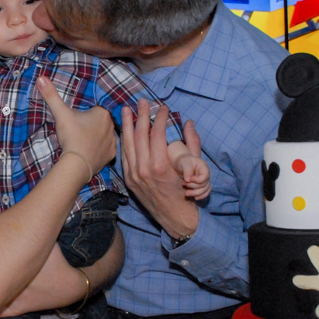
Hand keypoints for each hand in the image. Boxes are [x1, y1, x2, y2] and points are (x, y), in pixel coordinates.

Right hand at [37, 76, 115, 178]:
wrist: (77, 164)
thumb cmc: (71, 136)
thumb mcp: (61, 114)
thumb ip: (51, 96)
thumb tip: (41, 78)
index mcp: (103, 113)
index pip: (98, 108)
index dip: (89, 112)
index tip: (80, 116)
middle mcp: (112, 126)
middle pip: (103, 121)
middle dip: (94, 123)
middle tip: (81, 127)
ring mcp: (113, 141)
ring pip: (106, 134)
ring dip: (99, 135)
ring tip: (86, 138)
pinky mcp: (111, 155)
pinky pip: (108, 148)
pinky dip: (101, 148)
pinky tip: (92, 149)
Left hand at [121, 99, 197, 238]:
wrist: (174, 217)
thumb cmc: (186, 192)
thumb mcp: (194, 168)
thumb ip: (193, 144)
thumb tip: (189, 123)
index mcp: (159, 165)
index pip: (156, 134)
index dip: (159, 118)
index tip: (163, 107)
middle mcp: (143, 169)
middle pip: (139, 136)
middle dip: (141, 116)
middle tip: (143, 101)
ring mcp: (133, 175)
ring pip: (127, 144)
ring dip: (127, 125)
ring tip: (127, 109)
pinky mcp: (129, 179)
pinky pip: (125, 156)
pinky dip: (124, 141)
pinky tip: (124, 130)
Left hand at [173, 137, 210, 200]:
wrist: (182, 163)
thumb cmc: (183, 161)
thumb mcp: (184, 163)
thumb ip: (187, 170)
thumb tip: (188, 180)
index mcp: (203, 167)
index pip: (205, 177)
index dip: (197, 180)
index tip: (188, 179)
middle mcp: (206, 174)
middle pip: (204, 185)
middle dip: (193, 187)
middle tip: (184, 184)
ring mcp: (205, 180)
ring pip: (205, 190)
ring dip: (196, 193)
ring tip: (186, 193)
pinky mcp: (202, 185)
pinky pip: (205, 192)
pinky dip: (201, 196)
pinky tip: (195, 198)